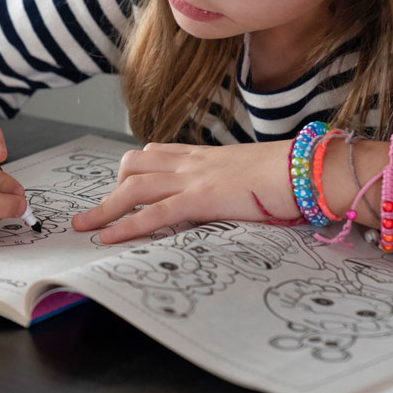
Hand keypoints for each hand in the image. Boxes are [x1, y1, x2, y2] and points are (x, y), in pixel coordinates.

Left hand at [71, 140, 295, 242]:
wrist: (308, 169)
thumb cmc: (291, 174)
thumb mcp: (253, 173)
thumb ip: (234, 182)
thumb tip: (234, 198)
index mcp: (205, 155)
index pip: (156, 154)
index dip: (133, 171)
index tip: (118, 188)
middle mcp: (193, 161)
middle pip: (135, 167)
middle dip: (110, 190)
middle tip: (92, 213)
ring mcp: (194, 177)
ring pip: (134, 187)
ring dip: (105, 208)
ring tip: (84, 227)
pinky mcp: (202, 198)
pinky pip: (155, 213)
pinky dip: (126, 225)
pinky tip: (108, 238)